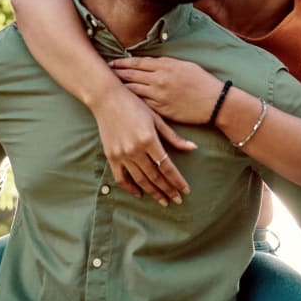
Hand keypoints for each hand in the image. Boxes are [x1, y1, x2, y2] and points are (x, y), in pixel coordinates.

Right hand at [89, 85, 196, 205]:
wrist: (107, 99)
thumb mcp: (156, 118)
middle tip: (177, 200)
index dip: (177, 181)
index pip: (167, 166)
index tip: (185, 191)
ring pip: (140, 180)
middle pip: (155, 176)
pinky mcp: (111, 156)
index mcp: (149, 140)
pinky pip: (121, 178)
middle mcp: (135, 150)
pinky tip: (140, 193)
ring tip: (163, 201)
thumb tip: (193, 148)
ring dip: (153, 192)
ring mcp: (122, 154)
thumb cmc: (134, 105)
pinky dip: (130, 188)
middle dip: (168, 190)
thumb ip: (173, 137)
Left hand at [108, 56, 222, 124]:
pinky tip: (123, 101)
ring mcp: (159, 95)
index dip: (122, 62)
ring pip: (133, 90)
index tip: (112, 62)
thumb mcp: (184, 65)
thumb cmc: (202, 82)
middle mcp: (159, 79)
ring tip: (108, 87)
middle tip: (103, 73)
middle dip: (116, 73)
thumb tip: (150, 63)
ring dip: (120, 88)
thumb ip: (166, 63)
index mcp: (165, 66)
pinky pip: (141, 104)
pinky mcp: (161, 110)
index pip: (137, 62)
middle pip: (131, 75)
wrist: (214, 102)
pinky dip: (131, 102)